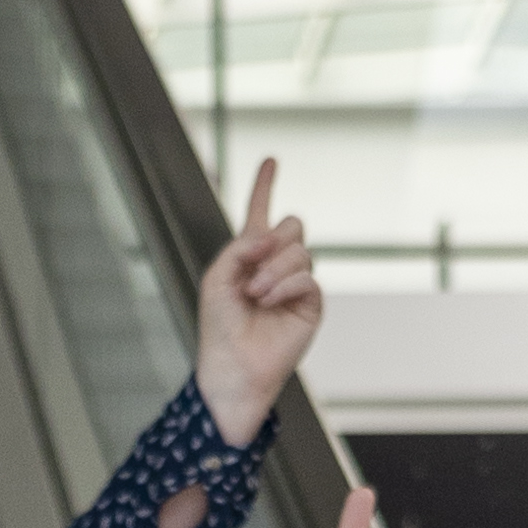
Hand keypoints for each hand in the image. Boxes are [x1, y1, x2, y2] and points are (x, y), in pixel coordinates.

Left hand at [194, 156, 319, 449]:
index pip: (260, 213)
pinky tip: (269, 300)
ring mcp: (296, 285)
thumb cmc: (220, 328)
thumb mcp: (217, 277)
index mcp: (251, 256)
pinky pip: (307, 276)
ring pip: (300, 250)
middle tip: (254, 264)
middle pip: (293, 225)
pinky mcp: (310, 305)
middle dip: (275, 238)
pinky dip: (285, 285)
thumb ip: (239, 246)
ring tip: (256, 294)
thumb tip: (271, 236)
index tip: (270, 160)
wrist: (233, 367)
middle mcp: (277, 266)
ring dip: (274, 269)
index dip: (264, 187)